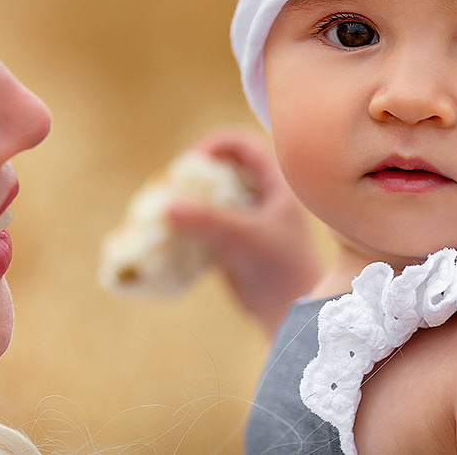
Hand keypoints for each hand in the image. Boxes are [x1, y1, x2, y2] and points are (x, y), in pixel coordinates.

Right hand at [167, 128, 323, 334]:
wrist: (290, 311)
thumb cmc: (278, 268)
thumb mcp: (243, 238)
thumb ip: (207, 220)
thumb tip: (168, 205)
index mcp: (274, 183)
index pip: (243, 145)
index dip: (216, 144)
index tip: (193, 161)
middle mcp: (258, 196)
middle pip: (221, 168)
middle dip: (194, 175)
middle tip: (172, 186)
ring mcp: (244, 218)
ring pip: (209, 197)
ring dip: (187, 200)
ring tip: (166, 209)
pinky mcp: (230, 241)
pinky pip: (204, 223)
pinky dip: (187, 224)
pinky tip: (170, 233)